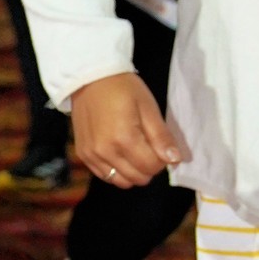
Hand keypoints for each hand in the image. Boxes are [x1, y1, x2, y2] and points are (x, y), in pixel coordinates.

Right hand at [70, 72, 188, 189]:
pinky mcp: (83, 155)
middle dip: (149, 167)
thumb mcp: (148, 108)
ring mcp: (92, 155)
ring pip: (121, 181)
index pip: (151, 167)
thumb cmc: (123, 89)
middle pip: (137, 177)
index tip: (161, 147)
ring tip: (134, 153)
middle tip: (149, 148)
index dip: (162, 160)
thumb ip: (161, 136)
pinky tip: (119, 154)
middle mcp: (105, 152)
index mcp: (124, 138)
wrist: (90, 78)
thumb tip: (175, 160)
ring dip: (133, 172)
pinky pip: (105, 175)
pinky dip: (116, 170)